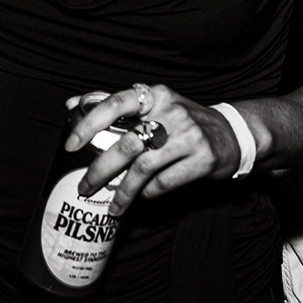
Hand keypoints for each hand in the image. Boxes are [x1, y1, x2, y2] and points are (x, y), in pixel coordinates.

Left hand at [64, 83, 243, 214]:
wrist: (232, 133)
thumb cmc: (182, 120)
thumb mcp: (154, 104)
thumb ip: (115, 105)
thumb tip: (71, 103)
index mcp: (155, 95)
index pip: (114, 103)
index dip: (88, 123)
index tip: (70, 145)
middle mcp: (172, 113)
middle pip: (126, 143)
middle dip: (100, 170)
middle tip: (84, 186)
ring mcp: (189, 136)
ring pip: (144, 168)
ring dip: (123, 192)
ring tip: (112, 207)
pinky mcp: (203, 159)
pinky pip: (165, 182)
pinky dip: (148, 193)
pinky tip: (141, 197)